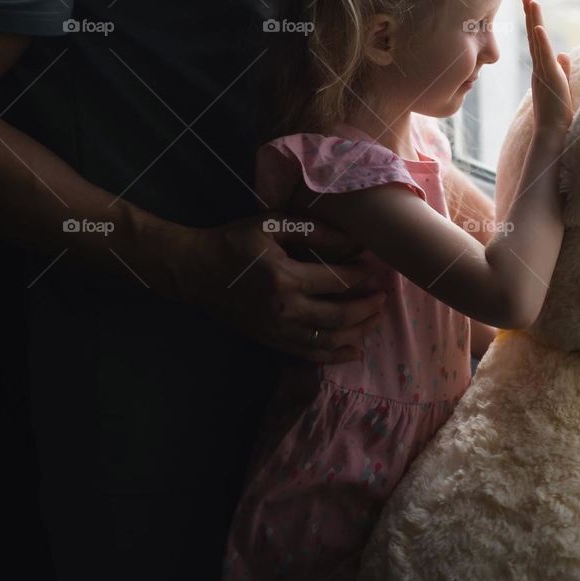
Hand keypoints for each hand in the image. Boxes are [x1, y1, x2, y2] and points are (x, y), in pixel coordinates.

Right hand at [173, 211, 385, 363]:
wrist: (196, 271)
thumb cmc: (234, 242)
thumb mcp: (271, 225)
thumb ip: (313, 231)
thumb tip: (352, 240)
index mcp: (285, 277)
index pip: (336, 280)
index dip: (361, 274)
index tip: (374, 267)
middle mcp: (284, 309)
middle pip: (338, 316)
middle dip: (366, 308)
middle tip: (384, 297)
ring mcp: (277, 330)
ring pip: (327, 340)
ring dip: (357, 332)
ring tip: (375, 320)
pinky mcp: (270, 341)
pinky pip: (308, 354)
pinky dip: (334, 355)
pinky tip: (353, 349)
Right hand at [522, 0, 571, 138]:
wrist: (551, 133)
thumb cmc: (557, 113)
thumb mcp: (562, 85)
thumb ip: (563, 69)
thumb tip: (565, 54)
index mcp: (541, 69)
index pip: (537, 42)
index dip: (534, 23)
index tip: (532, 6)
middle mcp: (538, 67)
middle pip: (533, 36)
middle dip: (530, 15)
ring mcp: (542, 72)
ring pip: (536, 41)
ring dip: (533, 21)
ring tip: (531, 2)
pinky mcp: (548, 77)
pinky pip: (543, 56)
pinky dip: (540, 41)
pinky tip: (538, 27)